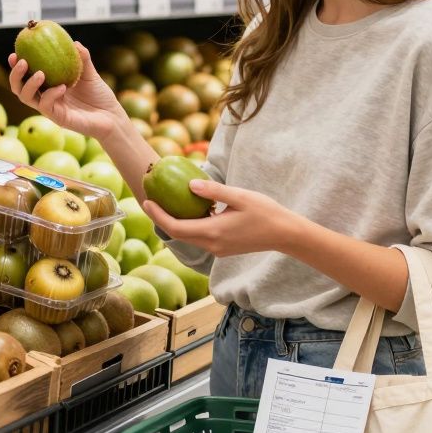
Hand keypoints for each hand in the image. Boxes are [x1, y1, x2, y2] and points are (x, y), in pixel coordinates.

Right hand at [8, 42, 127, 141]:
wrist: (112, 116)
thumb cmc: (100, 96)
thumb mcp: (90, 73)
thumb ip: (82, 58)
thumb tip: (75, 42)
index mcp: (49, 87)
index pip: (26, 77)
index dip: (16, 67)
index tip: (14, 54)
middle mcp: (46, 98)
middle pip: (19, 89)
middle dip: (15, 75)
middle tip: (22, 61)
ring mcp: (51, 109)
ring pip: (27, 99)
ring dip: (29, 84)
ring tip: (40, 73)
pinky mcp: (58, 119)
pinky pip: (47, 106)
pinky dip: (51, 94)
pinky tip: (62, 87)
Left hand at [143, 178, 305, 257]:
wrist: (285, 234)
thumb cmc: (265, 212)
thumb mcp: (240, 196)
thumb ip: (214, 191)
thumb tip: (189, 184)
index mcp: (213, 232)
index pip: (175, 227)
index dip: (158, 216)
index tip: (146, 201)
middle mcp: (212, 244)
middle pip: (178, 234)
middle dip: (161, 219)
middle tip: (150, 200)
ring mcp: (217, 249)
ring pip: (188, 237)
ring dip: (175, 223)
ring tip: (165, 203)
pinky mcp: (223, 248)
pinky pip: (200, 238)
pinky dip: (190, 225)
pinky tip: (190, 210)